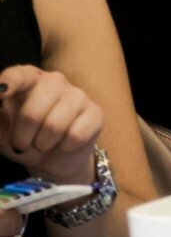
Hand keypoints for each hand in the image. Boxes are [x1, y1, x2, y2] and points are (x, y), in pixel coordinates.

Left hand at [0, 66, 98, 187]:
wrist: (55, 161)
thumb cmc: (25, 141)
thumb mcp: (2, 134)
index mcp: (30, 80)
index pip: (19, 75)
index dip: (9, 82)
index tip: (1, 92)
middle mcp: (55, 81)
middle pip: (33, 112)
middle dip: (23, 137)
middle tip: (23, 144)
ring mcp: (77, 94)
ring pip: (55, 126)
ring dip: (43, 145)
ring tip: (44, 144)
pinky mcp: (95, 112)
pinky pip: (75, 136)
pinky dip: (65, 148)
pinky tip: (65, 144)